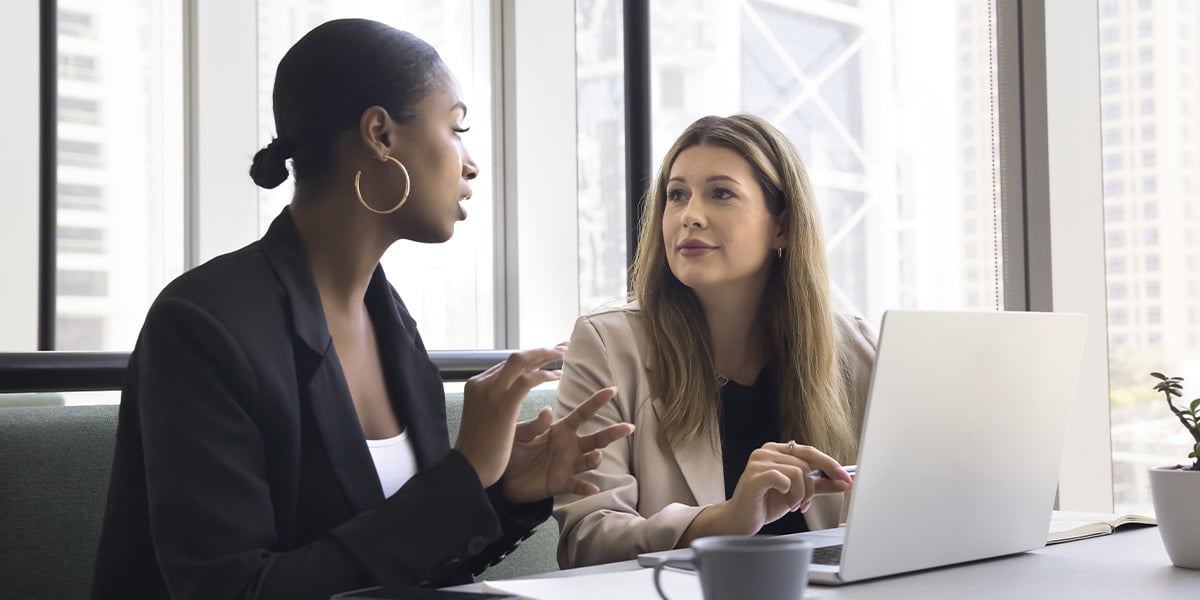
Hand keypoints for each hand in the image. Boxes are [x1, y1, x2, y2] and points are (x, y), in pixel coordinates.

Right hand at [455, 346, 565, 488]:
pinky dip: (544, 375)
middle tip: (562, 346)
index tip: (546, 354)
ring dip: (545, 356)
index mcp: (475, 385)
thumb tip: (511, 393)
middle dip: (540, 350)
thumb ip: (496, 400)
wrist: (470, 468)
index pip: (506, 364)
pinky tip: (556, 376)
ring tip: (563, 354)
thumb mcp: (484, 417)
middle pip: (514, 358)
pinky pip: (527, 380)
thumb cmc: (479, 448)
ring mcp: (490, 391)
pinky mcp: (502, 404)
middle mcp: (481, 383)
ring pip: (521, 362)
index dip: (529, 357)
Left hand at [500, 386, 635, 504]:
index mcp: (561, 429)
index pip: (583, 413)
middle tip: (628, 427)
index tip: (612, 390)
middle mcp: (570, 446)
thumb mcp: (520, 434)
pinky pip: (577, 485)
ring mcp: (568, 465)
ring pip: (590, 460)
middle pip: (596, 438)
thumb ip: (534, 425)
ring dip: (595, 458)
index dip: (597, 401)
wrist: (503, 478)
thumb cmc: (513, 450)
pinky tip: (592, 487)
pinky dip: (585, 487)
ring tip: (596, 455)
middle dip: (613, 432)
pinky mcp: (562, 483)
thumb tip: (548, 411)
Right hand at [682, 442, 851, 542]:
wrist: (740, 520)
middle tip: (805, 504)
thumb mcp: (797, 493)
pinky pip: (784, 478)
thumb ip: (819, 485)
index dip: (830, 464)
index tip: (846, 478)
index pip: (810, 452)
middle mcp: (766, 451)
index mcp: (776, 450)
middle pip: (805, 463)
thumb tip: (843, 482)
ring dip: (801, 494)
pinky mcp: (754, 476)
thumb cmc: (764, 504)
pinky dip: (789, 492)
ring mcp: (758, 462)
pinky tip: (784, 500)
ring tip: (792, 505)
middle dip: (811, 487)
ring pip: (798, 472)